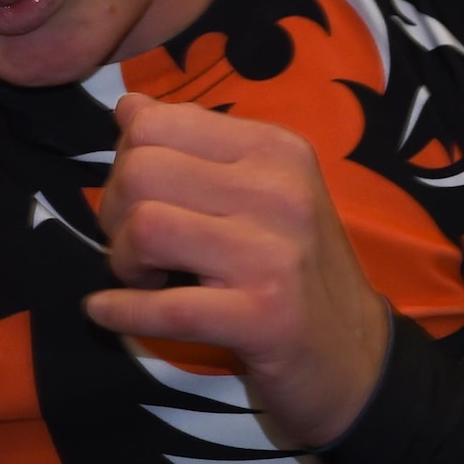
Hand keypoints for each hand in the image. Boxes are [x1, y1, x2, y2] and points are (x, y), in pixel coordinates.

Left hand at [85, 95, 391, 449]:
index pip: (155, 123)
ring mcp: (274, 253)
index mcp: (275, 148)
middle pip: (141, 171)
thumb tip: (129, 106)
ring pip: (146, 227)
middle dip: (115, 213)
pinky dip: (120, 311)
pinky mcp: (264, 316)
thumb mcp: (257, 191)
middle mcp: (280, 189)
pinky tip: (107, 312)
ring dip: (124, 261)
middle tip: (138, 247)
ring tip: (146, 277)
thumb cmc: (295, 270)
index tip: (142, 199)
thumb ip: (194, 147)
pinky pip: (164, 307)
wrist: (356, 357)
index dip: (126, 163)